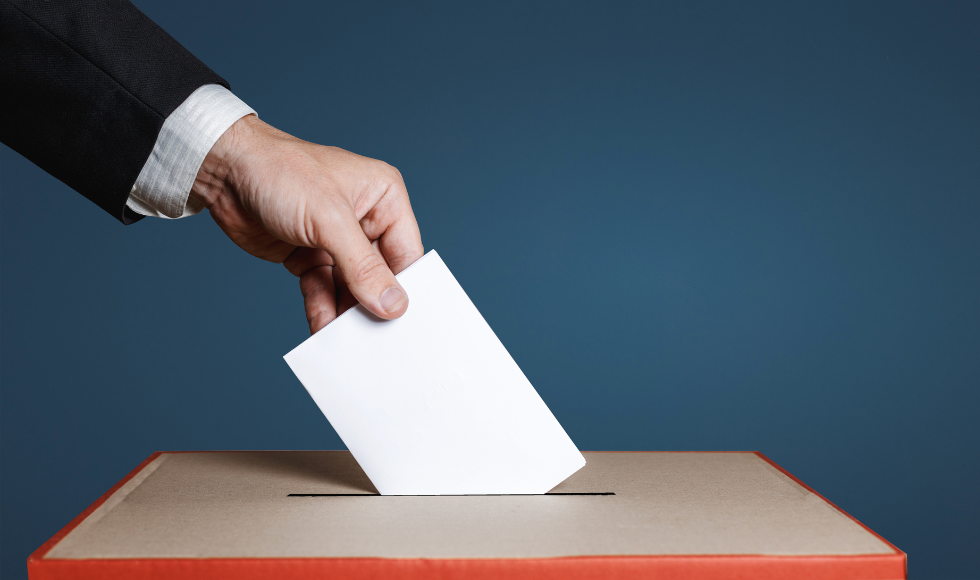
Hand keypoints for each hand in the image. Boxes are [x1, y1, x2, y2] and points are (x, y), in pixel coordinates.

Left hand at [190, 115, 423, 333]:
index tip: (402, 323)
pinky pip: (324, 289)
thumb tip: (393, 304)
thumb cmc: (280, 172)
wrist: (223, 171)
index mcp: (384, 197)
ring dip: (346, 312)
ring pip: (351, 287)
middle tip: (374, 339)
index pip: (406, 252)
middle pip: (380, 275)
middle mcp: (365, 218)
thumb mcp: (329, 219)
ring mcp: (337, 239)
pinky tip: (321, 328)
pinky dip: (322, 308)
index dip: (405, 288)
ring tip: (345, 341)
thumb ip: (363, 266)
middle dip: (373, 304)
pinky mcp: (310, 255)